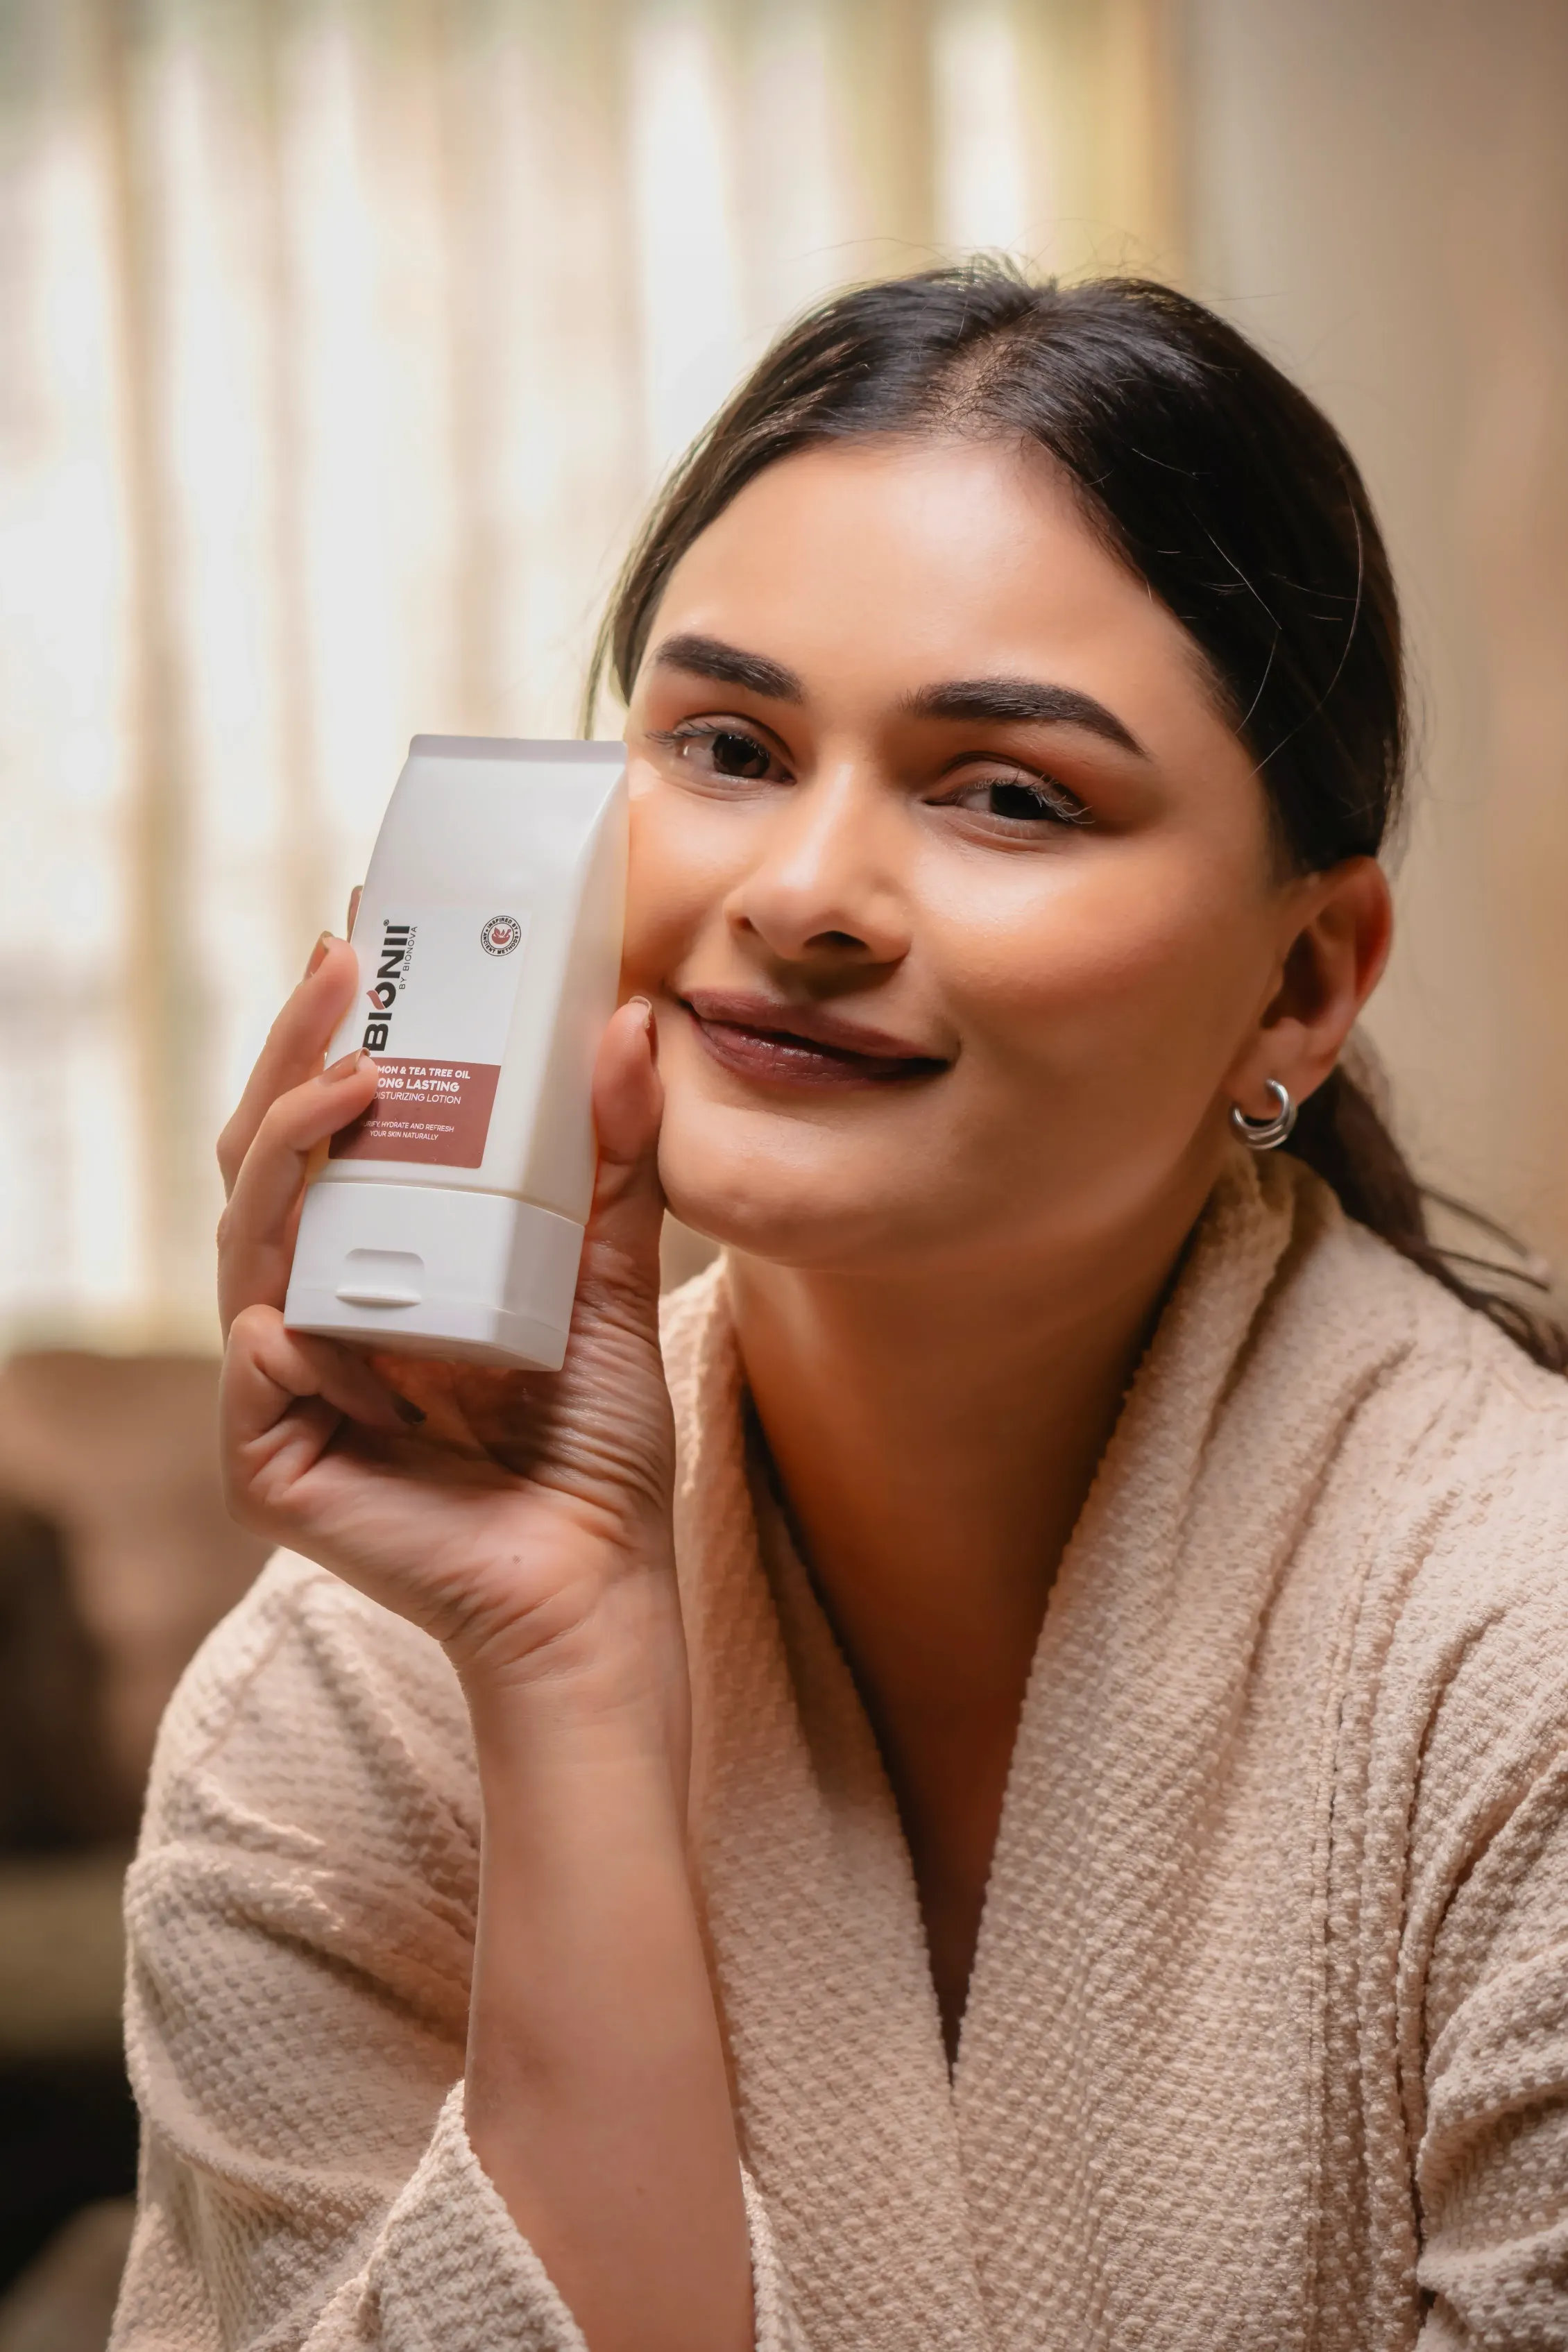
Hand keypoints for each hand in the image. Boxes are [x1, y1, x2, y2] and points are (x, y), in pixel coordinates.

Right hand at [215, 927, 682, 1730]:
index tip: (360, 936)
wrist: (597, 1583)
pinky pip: (257, 1371)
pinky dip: (283, 1322)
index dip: (324, 1036)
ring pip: (246, 1243)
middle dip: (289, 1054)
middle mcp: (312, 1311)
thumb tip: (630, 1023)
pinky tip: (308, 1295)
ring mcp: (281, 1386)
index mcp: (373, 1264)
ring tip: (351, 1079)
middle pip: (265, 1164)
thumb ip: (612, 1162)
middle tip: (341, 964)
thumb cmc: (592, 1443)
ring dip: (286, 1151)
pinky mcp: (270, 1463)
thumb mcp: (606, 1277)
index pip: (327, 1134)